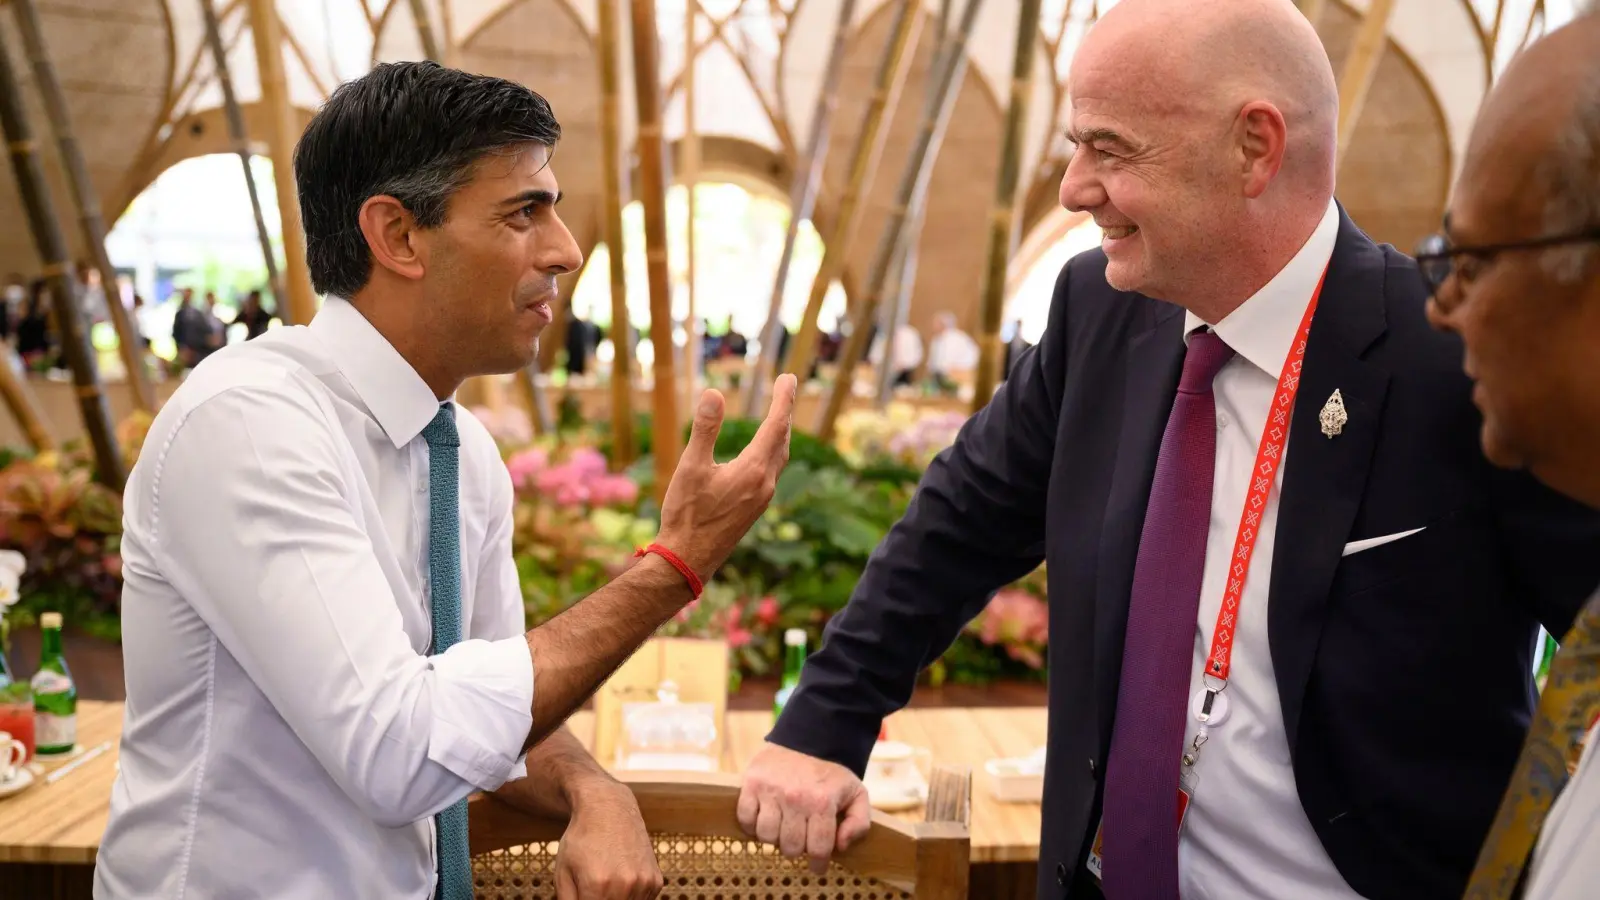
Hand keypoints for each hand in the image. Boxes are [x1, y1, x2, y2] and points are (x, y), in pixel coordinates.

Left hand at [555, 779, 661, 899]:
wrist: (609, 808)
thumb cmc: (581, 840)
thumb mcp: (562, 873)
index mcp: (597, 887)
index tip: (586, 895)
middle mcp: (624, 886)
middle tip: (595, 888)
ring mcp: (643, 883)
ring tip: (606, 880)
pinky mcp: (655, 881)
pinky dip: (630, 898)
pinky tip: (620, 878)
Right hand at [656, 374, 796, 578]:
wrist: (688, 560)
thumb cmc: (687, 514)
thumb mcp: (691, 467)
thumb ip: (704, 429)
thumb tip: (714, 394)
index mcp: (753, 470)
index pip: (776, 426)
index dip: (784, 400)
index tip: (789, 378)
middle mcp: (764, 484)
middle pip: (782, 440)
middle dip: (784, 412)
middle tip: (786, 387)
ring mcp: (762, 499)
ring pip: (779, 457)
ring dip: (781, 433)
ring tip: (779, 415)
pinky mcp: (754, 509)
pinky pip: (771, 471)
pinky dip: (772, 452)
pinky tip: (762, 454)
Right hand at [737, 741, 871, 874]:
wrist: (808, 736)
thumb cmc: (832, 773)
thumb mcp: (857, 794)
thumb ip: (859, 823)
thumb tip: (840, 846)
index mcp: (822, 803)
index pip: (818, 849)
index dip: (819, 864)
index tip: (817, 866)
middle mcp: (795, 798)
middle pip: (791, 847)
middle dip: (798, 849)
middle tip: (800, 840)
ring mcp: (771, 791)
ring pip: (767, 837)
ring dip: (775, 838)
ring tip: (783, 828)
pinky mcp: (751, 783)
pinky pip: (746, 819)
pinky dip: (752, 825)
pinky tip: (765, 819)